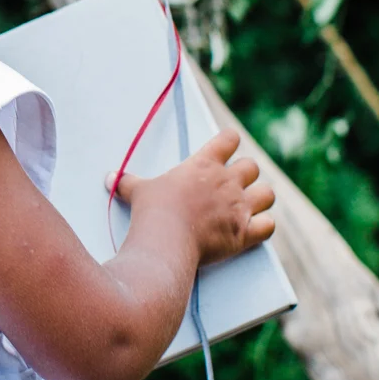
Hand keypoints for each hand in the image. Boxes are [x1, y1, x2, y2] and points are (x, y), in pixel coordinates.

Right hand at [113, 127, 275, 266]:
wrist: (166, 241)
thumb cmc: (152, 212)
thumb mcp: (137, 192)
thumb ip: (127, 183)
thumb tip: (109, 178)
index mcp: (204, 164)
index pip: (229, 139)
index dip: (229, 142)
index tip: (225, 148)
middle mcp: (227, 182)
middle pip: (252, 166)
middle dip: (245, 174)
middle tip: (232, 185)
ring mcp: (239, 207)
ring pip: (267, 193)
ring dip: (260, 198)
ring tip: (248, 206)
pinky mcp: (244, 233)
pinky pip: (269, 225)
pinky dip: (263, 226)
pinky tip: (253, 229)